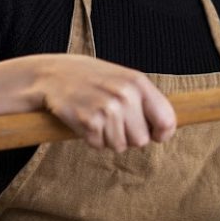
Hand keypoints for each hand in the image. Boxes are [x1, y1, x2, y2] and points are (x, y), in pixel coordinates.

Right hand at [35, 54, 175, 151]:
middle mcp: (125, 95)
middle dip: (128, 137)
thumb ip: (145, 100)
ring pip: (119, 146)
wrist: (53, 74)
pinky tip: (84, 121)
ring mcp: (107, 108)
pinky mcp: (88, 121)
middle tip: (112, 121)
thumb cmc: (92, 79)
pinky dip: (91, 139)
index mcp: (138, 83)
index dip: (162, 134)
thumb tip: (166, 129)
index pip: (167, 121)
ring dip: (107, 138)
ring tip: (97, 118)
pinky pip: (99, 146)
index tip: (154, 135)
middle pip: (141, 140)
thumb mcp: (123, 80)